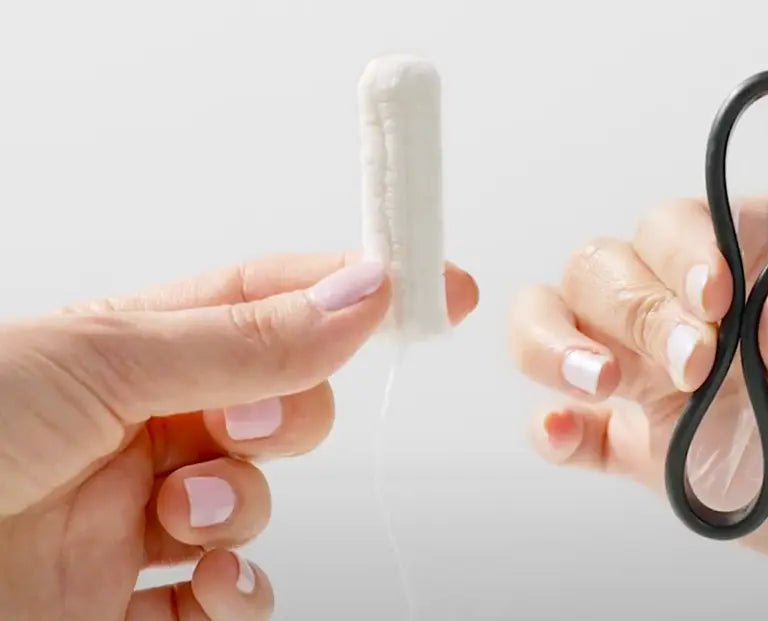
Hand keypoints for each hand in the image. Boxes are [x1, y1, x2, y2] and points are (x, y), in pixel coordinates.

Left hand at [0, 253, 478, 620]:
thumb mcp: (102, 366)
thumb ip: (246, 340)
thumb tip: (363, 293)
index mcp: (134, 346)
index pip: (272, 298)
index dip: (358, 288)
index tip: (440, 288)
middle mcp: (144, 425)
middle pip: (284, 403)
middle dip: (293, 413)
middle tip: (256, 420)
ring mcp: (142, 515)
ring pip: (262, 502)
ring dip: (250, 509)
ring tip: (189, 514)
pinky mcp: (135, 603)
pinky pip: (229, 599)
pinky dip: (238, 595)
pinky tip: (206, 585)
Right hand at [508, 196, 767, 609]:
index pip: (681, 226)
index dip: (680, 256)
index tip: (718, 298)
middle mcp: (712, 311)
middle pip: (606, 274)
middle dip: (630, 309)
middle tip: (692, 361)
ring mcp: (685, 386)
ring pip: (576, 339)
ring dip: (560, 347)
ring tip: (596, 379)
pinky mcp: (672, 459)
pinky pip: (593, 437)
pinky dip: (560, 429)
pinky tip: (563, 432)